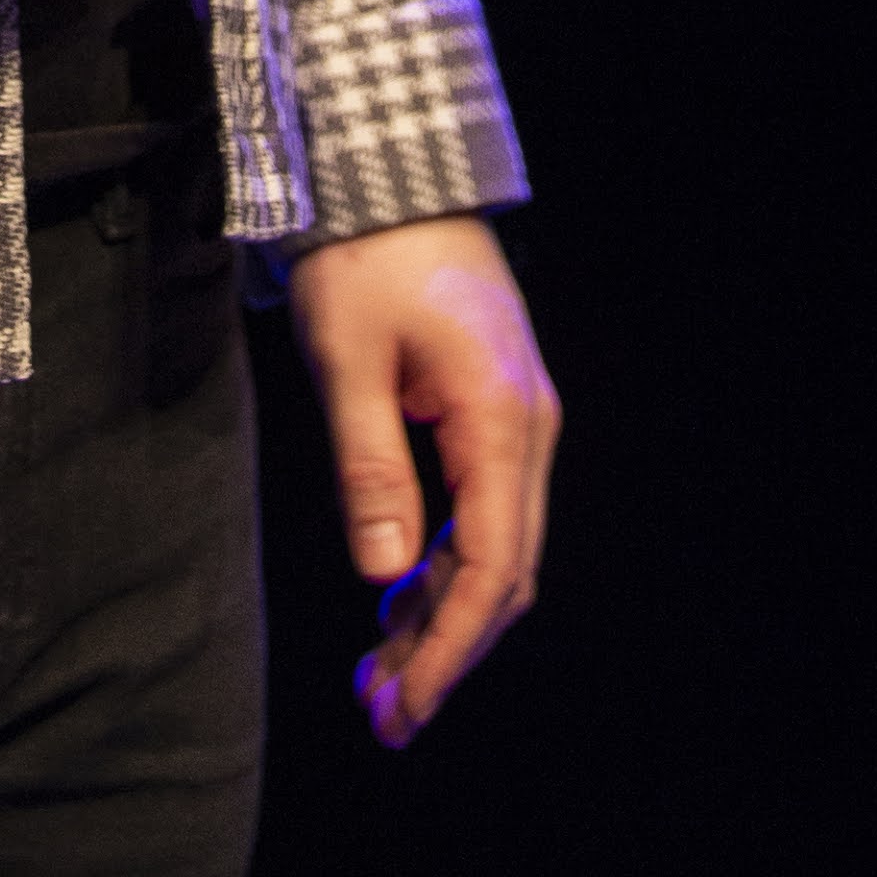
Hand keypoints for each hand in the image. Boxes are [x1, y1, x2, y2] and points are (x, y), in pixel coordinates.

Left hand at [286, 217, 559, 744]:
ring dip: (443, 612)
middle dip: (446, 648)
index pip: (490, 568)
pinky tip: (397, 593)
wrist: (392, 164)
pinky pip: (484, 507)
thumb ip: (369, 467)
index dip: (450, 649)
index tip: (405, 709)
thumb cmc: (365, 252)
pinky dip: (445, 562)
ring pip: (496, 545)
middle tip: (381, 712)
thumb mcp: (348, 358)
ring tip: (377, 672)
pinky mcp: (494, 407)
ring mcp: (518, 416)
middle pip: (504, 570)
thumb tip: (382, 576)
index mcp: (501, 419)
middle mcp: (528, 426)